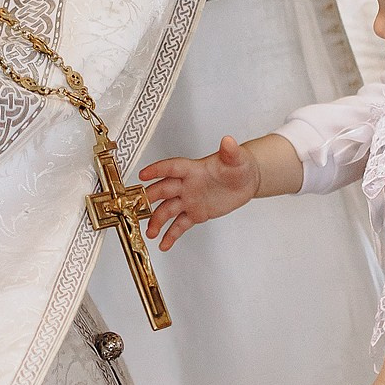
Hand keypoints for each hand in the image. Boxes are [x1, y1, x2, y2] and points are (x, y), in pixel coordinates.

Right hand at [141, 137, 259, 249]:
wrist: (247, 182)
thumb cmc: (239, 166)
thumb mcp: (238, 159)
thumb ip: (231, 151)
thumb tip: (228, 140)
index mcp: (194, 169)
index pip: (172, 168)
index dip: (158, 170)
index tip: (143, 174)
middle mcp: (187, 184)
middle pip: (164, 190)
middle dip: (150, 199)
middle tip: (138, 206)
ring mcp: (189, 200)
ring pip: (168, 210)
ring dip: (157, 220)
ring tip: (150, 233)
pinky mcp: (195, 214)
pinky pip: (180, 225)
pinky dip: (171, 235)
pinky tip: (164, 244)